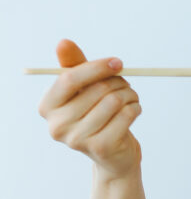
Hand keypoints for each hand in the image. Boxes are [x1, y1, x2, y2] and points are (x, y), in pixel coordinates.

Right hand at [37, 39, 141, 179]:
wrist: (113, 156)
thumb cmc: (95, 115)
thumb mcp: (83, 89)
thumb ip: (74, 66)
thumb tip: (63, 43)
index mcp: (47, 107)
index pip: (69, 79)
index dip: (96, 68)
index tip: (117, 62)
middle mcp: (58, 126)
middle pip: (95, 90)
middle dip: (117, 82)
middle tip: (126, 83)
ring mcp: (78, 140)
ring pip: (113, 102)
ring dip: (129, 94)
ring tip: (131, 97)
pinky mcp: (101, 148)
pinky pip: (125, 116)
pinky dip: (135, 108)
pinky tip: (134, 109)